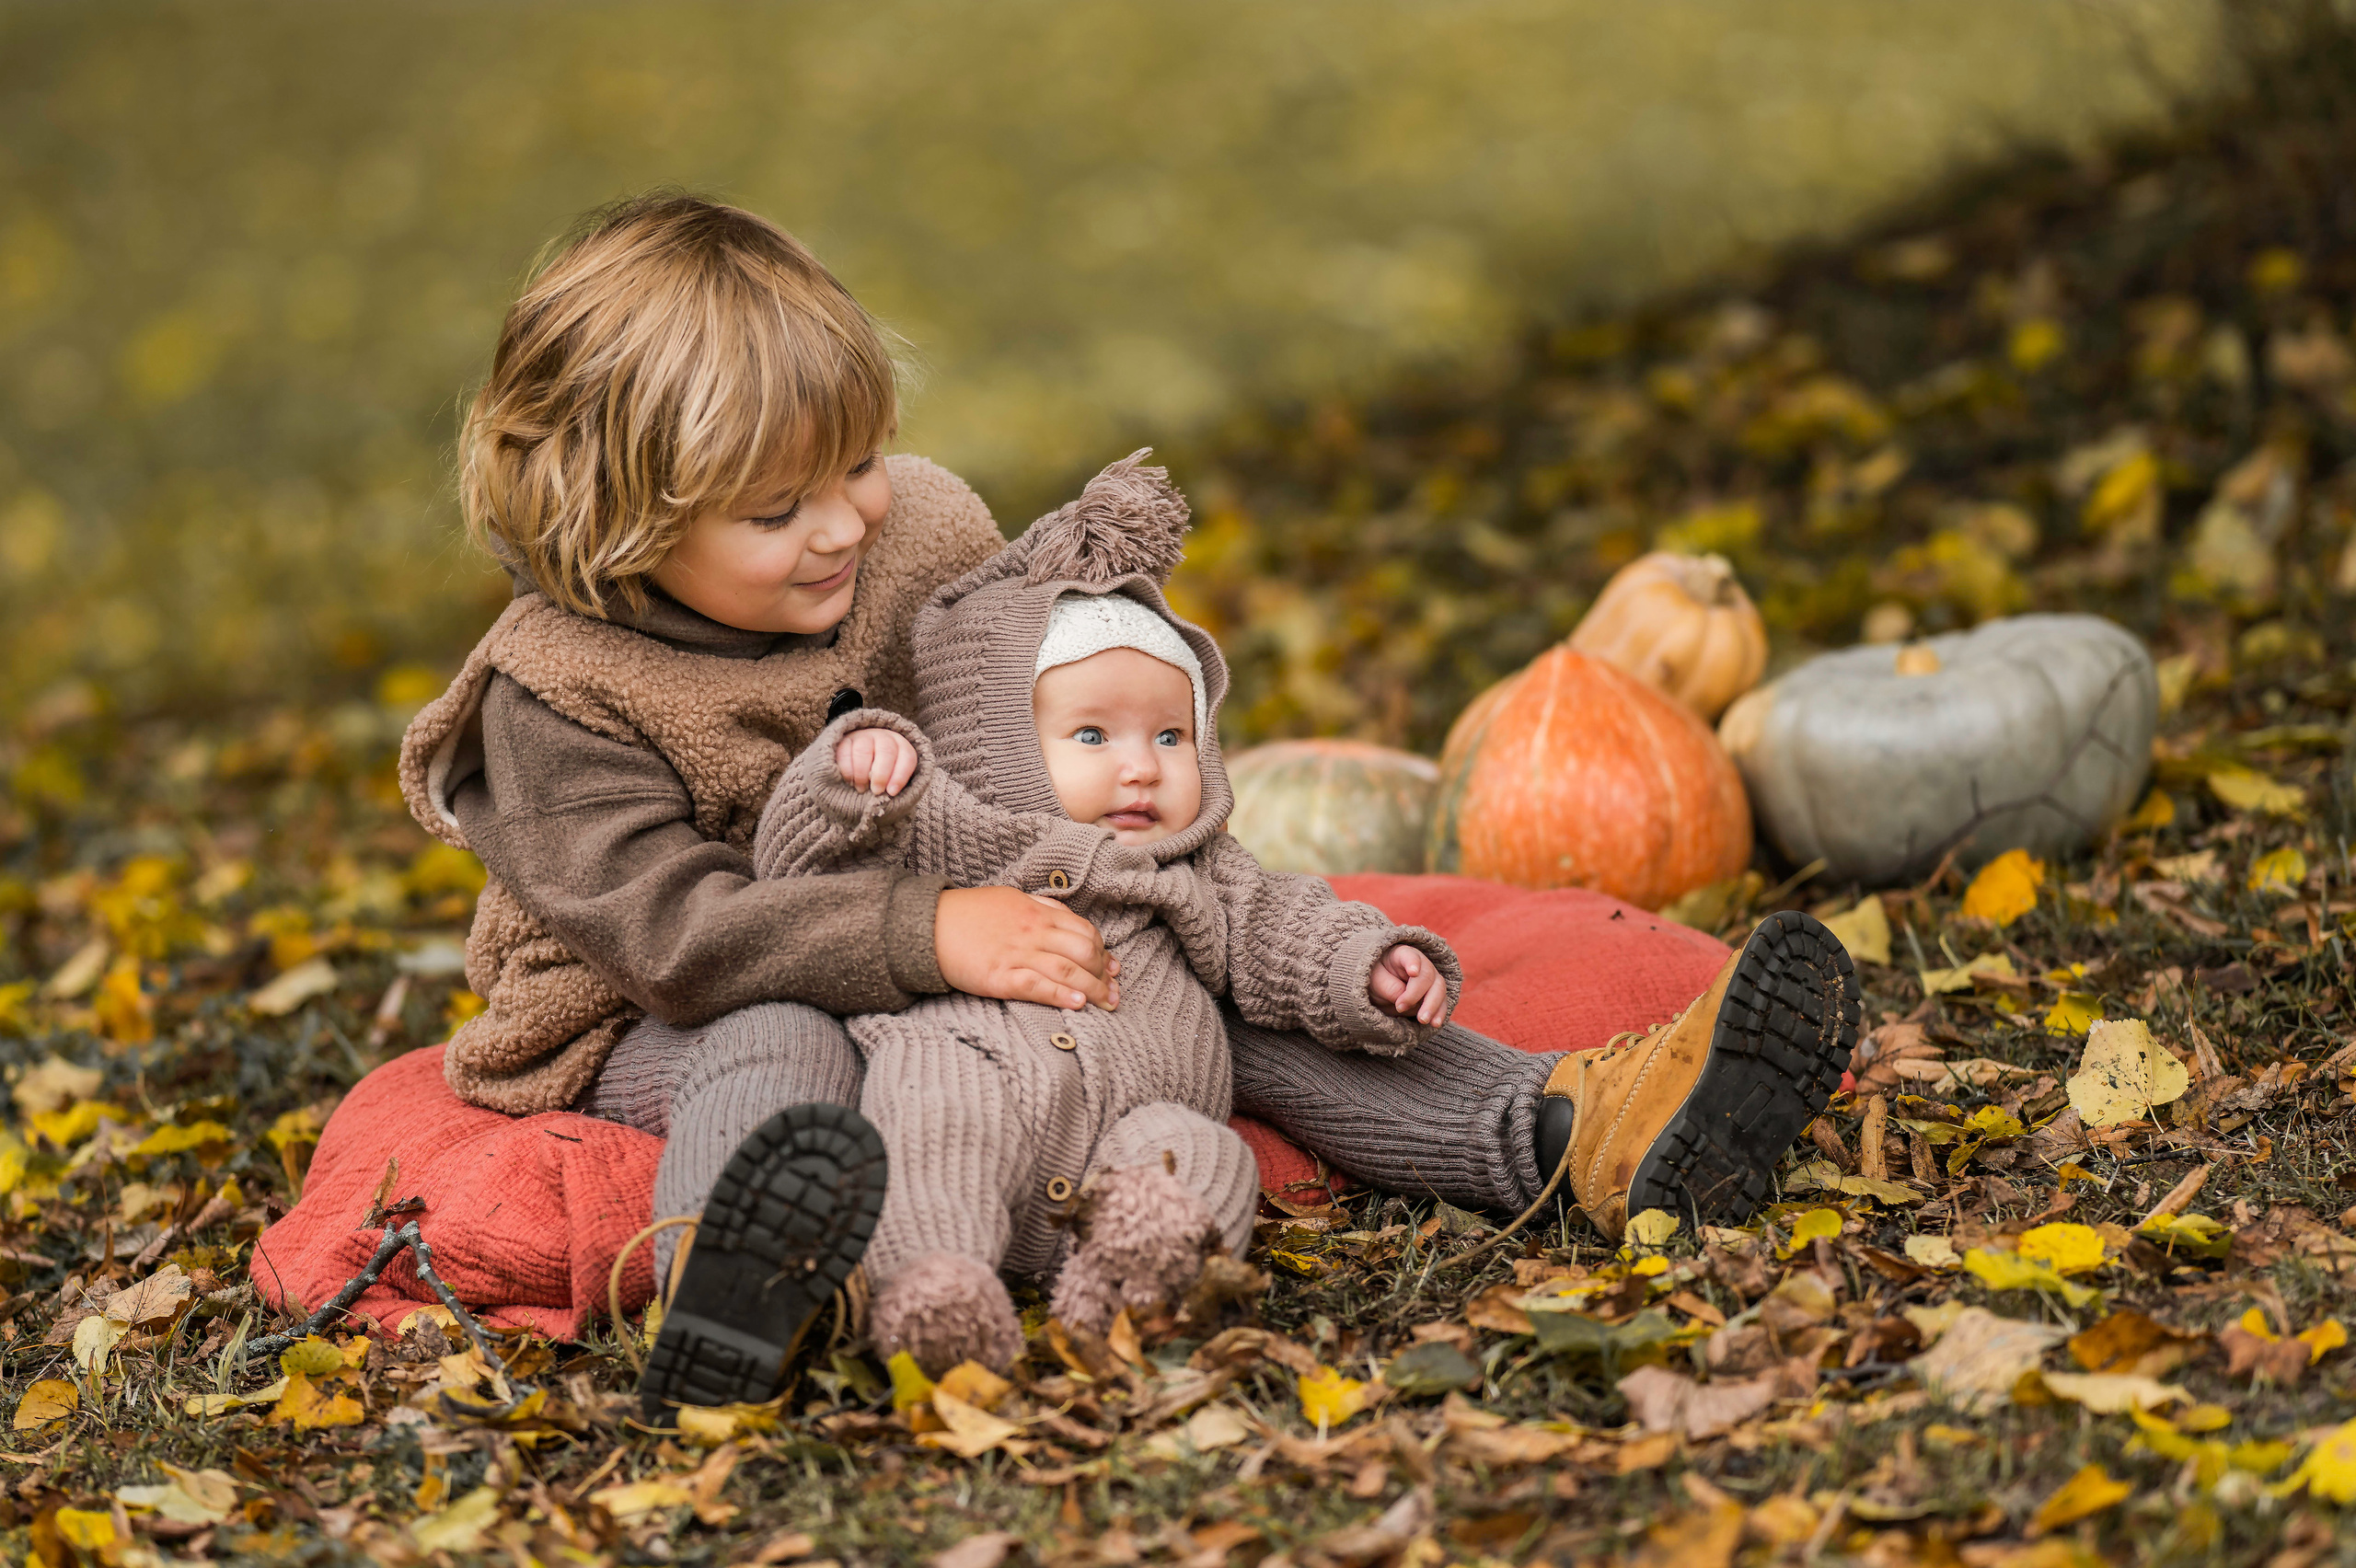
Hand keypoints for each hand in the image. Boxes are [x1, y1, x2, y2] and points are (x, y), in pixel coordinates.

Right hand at [834, 726, 918, 795]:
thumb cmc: (881, 775)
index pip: (907, 757)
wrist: (859, 762)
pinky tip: (849, 780)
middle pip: (886, 751)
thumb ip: (893, 784)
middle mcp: (884, 737)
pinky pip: (845, 752)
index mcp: (901, 746)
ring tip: (861, 788)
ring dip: (862, 774)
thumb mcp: (892, 779)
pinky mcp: (845, 740)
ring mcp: (864, 736)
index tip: (891, 792)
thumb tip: (889, 793)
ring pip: (863, 751)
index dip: (900, 776)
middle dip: (881, 775)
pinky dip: (847, 769)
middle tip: (876, 791)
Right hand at [935, 886, 1121, 1011]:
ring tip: (1108, 1003)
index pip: (1085, 931)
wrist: (929, 925)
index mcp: (1038, 912)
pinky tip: (1078, 1003)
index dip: (1104, 951)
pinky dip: (1062, 995)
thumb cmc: (970, 912)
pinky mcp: (1000, 977)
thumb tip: (1067, 917)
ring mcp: (1017, 954)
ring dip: (1094, 989)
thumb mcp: (1011, 898)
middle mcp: (1033, 932)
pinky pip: (1038, 986)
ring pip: (1067, 970)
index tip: (1112, 967)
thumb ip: (1041, 907)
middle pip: (1084, 951)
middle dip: (1105, 973)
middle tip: (1114, 990)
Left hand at [1369, 944, 1447, 1026]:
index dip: (1413, 963)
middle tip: (1401, 1008)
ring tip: (1422, 1020)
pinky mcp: (1435, 995)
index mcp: (1402, 955)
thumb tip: (1404, 998)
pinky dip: (1440, 1013)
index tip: (1413, 972)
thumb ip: (1389, 987)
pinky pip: (1442, 1003)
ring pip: (1439, 989)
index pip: (1410, 956)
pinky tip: (1435, 1023)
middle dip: (1416, 994)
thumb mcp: (1374, 982)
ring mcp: (1431, 979)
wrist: (1381, 990)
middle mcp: (1421, 964)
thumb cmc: (1377, 980)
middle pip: (1427, 975)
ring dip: (1432, 1006)